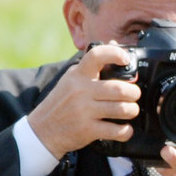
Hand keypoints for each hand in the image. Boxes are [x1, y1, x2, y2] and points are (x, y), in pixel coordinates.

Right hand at [27, 44, 140, 158]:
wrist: (42, 130)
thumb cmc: (61, 102)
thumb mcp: (72, 80)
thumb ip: (92, 66)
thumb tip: (113, 44)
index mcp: (78, 75)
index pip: (96, 56)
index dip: (115, 54)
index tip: (126, 59)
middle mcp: (80, 91)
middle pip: (119, 89)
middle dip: (134, 93)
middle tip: (134, 95)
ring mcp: (84, 111)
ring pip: (122, 109)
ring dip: (132, 110)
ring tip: (131, 110)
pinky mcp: (87, 130)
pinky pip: (116, 130)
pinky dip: (126, 131)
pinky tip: (124, 129)